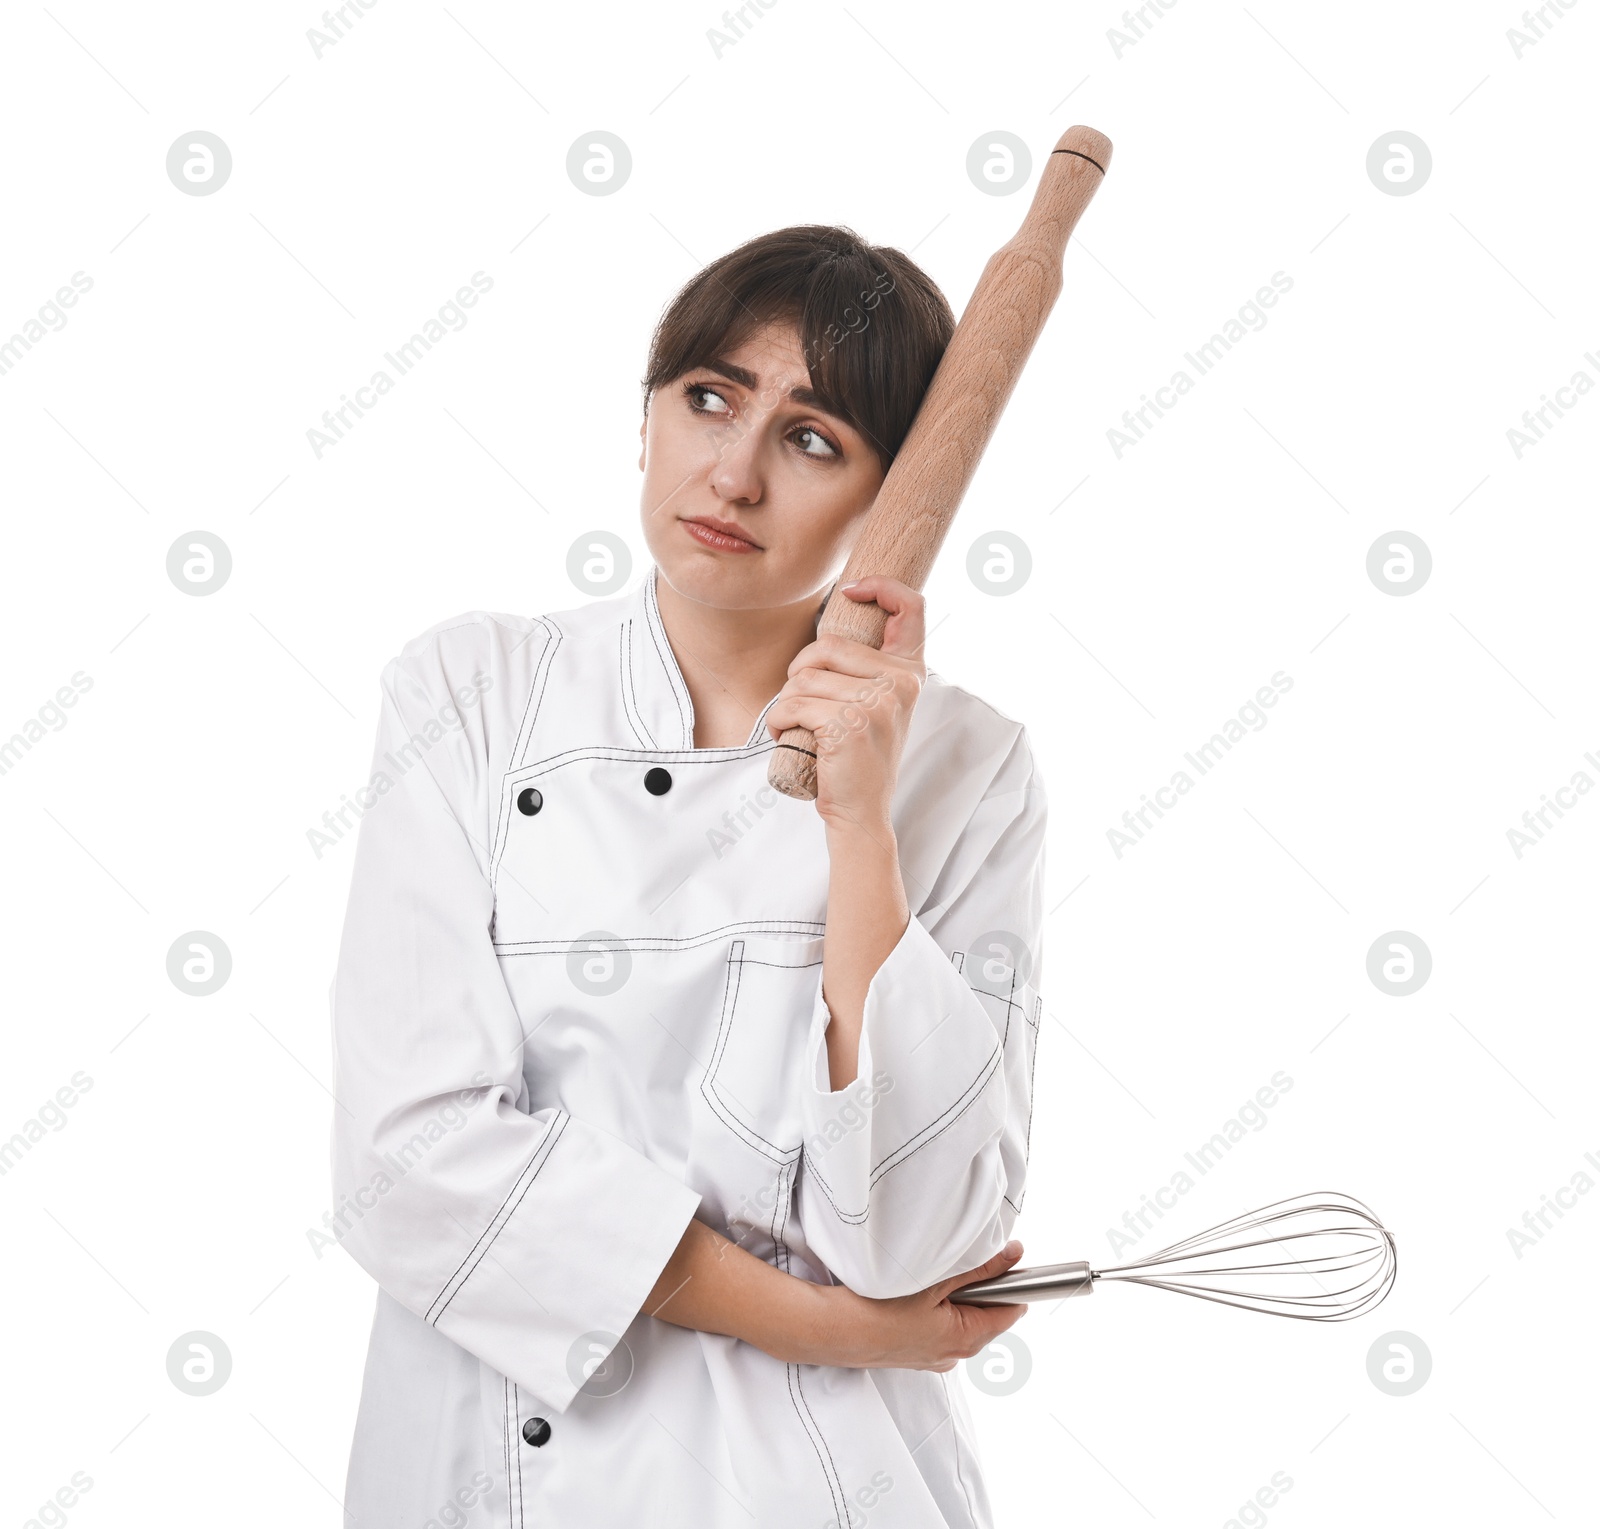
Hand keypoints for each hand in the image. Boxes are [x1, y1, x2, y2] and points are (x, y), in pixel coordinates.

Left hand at [765, 576, 926, 831]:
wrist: (861, 812)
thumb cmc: (860, 757)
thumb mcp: (878, 705)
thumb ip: (871, 667)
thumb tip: (845, 610)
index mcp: (910, 673)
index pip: (911, 607)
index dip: (881, 587)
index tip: (850, 592)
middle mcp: (901, 684)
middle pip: (827, 647)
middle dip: (799, 673)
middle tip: (801, 702)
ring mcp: (877, 703)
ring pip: (803, 679)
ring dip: (786, 704)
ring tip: (797, 727)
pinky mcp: (849, 725)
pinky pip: (792, 704)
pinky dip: (778, 721)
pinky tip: (787, 737)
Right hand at [820, 1241, 1029, 1370]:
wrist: (834, 1332)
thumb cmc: (878, 1309)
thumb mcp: (935, 1282)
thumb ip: (978, 1270)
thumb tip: (1012, 1256)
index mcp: (964, 1339)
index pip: (1010, 1313)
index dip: (1011, 1285)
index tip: (1006, 1263)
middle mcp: (954, 1355)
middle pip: (986, 1318)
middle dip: (981, 1291)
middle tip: (960, 1266)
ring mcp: (934, 1358)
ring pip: (962, 1324)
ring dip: (957, 1301)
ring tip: (932, 1281)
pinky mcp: (916, 1356)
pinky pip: (941, 1331)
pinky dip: (938, 1313)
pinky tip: (916, 1299)